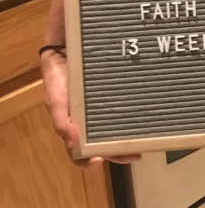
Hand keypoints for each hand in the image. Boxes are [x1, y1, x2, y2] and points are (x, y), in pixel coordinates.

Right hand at [41, 49, 138, 166]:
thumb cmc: (58, 77)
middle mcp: (89, 121)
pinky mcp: (115, 97)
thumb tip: (72, 144)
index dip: (87, 160)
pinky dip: (134, 116)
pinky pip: (125, 110)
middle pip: (104, 143)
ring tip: (143, 141)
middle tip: (134, 154)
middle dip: (118, 152)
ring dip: (129, 138)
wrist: (67, 48)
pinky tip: (145, 119)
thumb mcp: (56, 99)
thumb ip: (61, 121)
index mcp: (74, 126)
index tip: (100, 160)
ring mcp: (103, 109)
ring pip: (117, 129)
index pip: (79, 151)